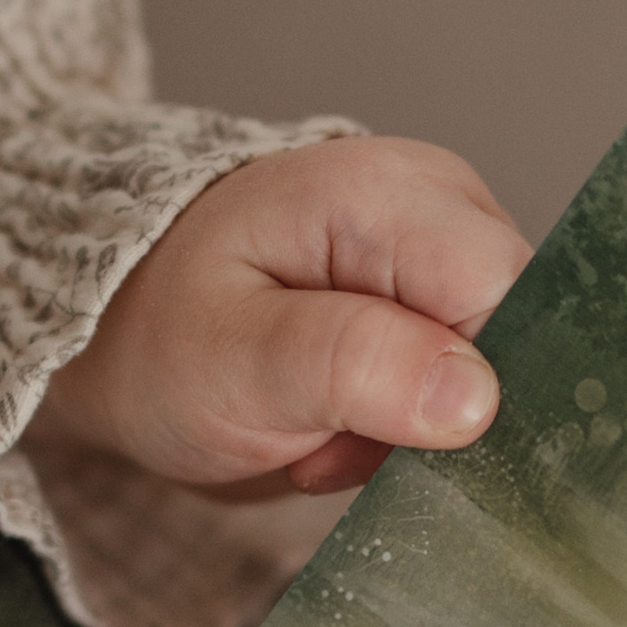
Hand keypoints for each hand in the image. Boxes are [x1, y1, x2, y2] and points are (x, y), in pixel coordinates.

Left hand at [33, 139, 531, 498]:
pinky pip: (462, 382)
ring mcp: (436, 250)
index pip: (506, 292)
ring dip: (409, 430)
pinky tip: (334, 426)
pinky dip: (401, 426)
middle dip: (429, 415)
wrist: (114, 336)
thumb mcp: (235, 362)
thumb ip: (355, 367)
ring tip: (316, 429)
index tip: (378, 431)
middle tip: (324, 435)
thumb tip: (477, 397)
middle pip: (512, 331)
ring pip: (490, 370)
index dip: (469, 383)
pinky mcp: (432, 299)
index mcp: (385, 191)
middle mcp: (433, 202)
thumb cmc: (154, 336)